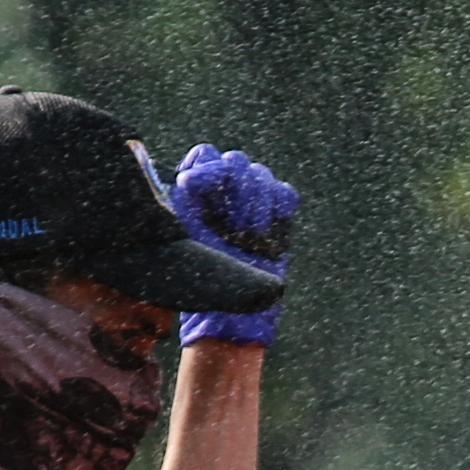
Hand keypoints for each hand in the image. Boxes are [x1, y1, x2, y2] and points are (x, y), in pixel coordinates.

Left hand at [168, 142, 297, 347]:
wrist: (232, 315)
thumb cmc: (199, 281)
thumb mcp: (184, 234)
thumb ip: (187, 199)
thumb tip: (190, 176)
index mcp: (195, 194)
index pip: (205, 155)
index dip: (210, 166)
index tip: (208, 188)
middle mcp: (223, 194)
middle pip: (236, 161)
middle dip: (239, 190)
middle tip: (237, 225)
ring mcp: (251, 206)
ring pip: (261, 175)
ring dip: (258, 204)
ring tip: (251, 237)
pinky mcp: (276, 220)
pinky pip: (285, 194)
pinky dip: (280, 207)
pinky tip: (269, 233)